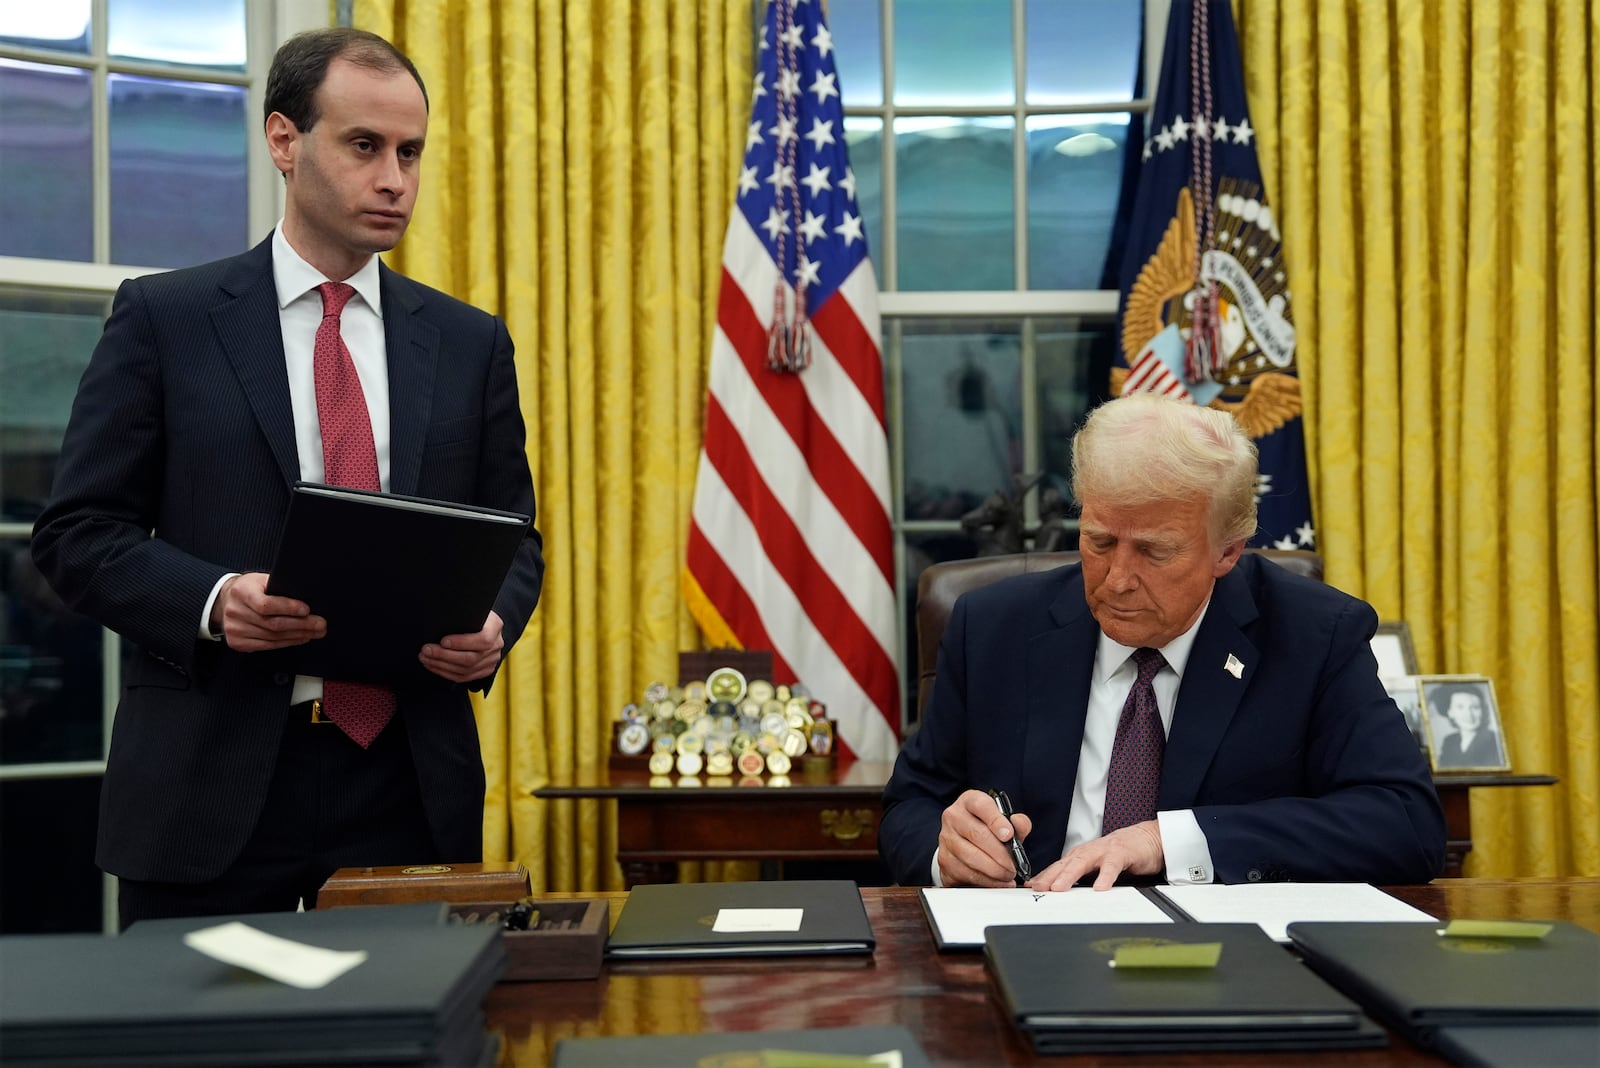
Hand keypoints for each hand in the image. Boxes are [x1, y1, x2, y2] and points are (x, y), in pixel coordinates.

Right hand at [215, 572, 324, 650]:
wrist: (226, 600)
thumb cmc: (250, 588)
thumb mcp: (262, 579)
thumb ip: (279, 587)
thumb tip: (307, 596)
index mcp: (241, 591)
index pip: (266, 604)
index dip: (288, 608)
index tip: (307, 610)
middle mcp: (235, 611)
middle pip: (272, 624)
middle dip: (302, 625)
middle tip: (320, 624)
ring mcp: (234, 629)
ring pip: (272, 637)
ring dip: (298, 636)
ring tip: (315, 632)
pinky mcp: (237, 642)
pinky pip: (267, 646)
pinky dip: (287, 643)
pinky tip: (299, 638)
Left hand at [420, 610, 504, 682]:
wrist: (485, 624)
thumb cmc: (473, 614)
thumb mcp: (471, 609)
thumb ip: (460, 615)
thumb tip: (438, 618)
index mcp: (495, 627)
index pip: (483, 640)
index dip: (461, 643)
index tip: (442, 641)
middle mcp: (497, 646)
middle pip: (471, 658)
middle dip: (444, 656)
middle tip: (426, 650)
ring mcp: (492, 660)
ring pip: (465, 670)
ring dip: (441, 665)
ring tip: (425, 658)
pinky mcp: (484, 671)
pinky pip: (463, 677)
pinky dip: (445, 673)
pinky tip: (433, 665)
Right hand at [935, 789, 1033, 886]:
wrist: (964, 842)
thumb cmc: (987, 829)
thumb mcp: (1004, 821)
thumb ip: (1017, 822)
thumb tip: (1019, 825)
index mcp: (969, 801)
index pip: (980, 805)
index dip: (996, 820)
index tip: (1009, 835)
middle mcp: (954, 816)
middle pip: (977, 835)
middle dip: (1000, 854)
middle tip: (1014, 865)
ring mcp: (946, 839)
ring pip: (971, 857)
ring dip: (994, 870)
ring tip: (1008, 874)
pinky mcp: (945, 860)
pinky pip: (966, 873)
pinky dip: (986, 880)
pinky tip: (998, 881)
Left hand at [1027, 820, 1162, 891]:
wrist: (1146, 838)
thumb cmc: (1118, 854)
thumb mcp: (1096, 866)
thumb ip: (1080, 877)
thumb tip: (1060, 894)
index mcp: (1080, 856)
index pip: (1057, 867)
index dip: (1042, 877)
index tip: (1028, 888)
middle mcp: (1088, 852)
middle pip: (1064, 864)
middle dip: (1049, 876)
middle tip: (1037, 889)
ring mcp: (1103, 851)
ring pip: (1082, 862)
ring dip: (1069, 875)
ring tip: (1059, 888)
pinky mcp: (1121, 853)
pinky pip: (1111, 866)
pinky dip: (1105, 877)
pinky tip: (1099, 888)